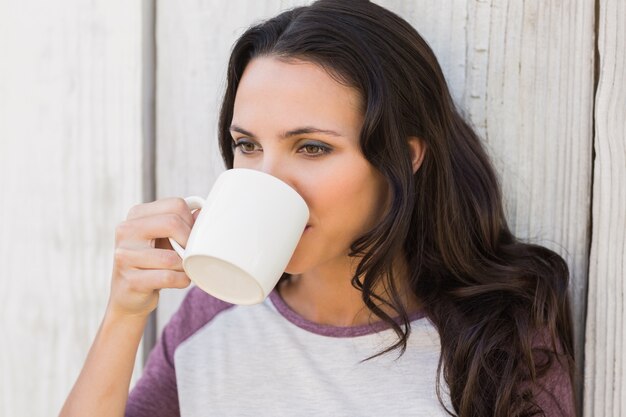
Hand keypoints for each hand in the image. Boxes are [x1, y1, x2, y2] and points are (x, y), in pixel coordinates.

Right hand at [107, 197, 198, 318]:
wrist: (128, 296)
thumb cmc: (151, 262)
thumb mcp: (165, 239)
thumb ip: (182, 224)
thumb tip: (201, 212)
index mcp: (137, 214)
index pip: (176, 205)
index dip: (191, 222)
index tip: (190, 237)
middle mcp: (126, 230)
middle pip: (173, 223)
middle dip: (189, 242)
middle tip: (190, 254)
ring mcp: (124, 255)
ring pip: (172, 257)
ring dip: (185, 266)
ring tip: (182, 269)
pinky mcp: (130, 280)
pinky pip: (168, 277)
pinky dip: (181, 280)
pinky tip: (179, 280)